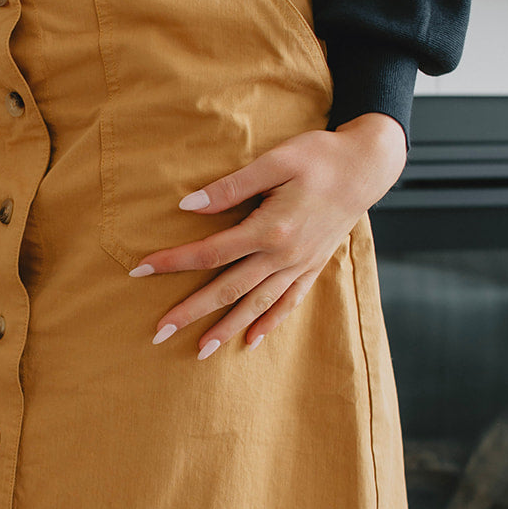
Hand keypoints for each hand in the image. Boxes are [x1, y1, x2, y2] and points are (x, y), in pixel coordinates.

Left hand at [129, 112, 407, 356]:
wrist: (367, 167)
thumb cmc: (320, 157)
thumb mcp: (275, 161)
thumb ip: (231, 187)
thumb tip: (188, 206)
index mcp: (270, 229)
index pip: (210, 253)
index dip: (172, 262)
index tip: (140, 270)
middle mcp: (284, 256)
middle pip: (228, 289)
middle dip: (191, 313)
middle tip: (158, 332)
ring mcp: (300, 266)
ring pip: (257, 305)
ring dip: (227, 329)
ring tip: (200, 351)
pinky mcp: (313, 267)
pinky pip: (288, 303)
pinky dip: (269, 323)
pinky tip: (251, 342)